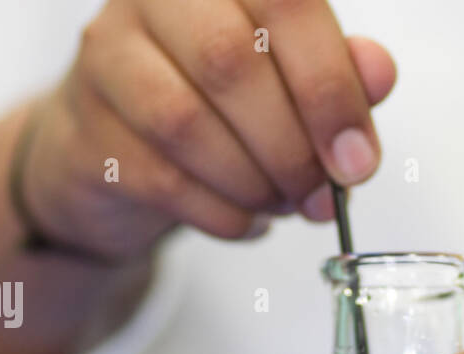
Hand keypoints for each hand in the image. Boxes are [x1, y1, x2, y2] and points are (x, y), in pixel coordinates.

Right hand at [21, 0, 395, 259]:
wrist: (114, 154)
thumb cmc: (214, 104)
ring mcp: (107, 59)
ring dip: (254, 184)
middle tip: (320, 197)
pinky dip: (221, 214)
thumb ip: (336, 70)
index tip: (358, 159)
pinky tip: (247, 221)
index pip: (284, 1)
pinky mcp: (85, 132)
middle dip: (292, 148)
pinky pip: (162, 179)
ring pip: (186, 123)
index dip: (331, 86)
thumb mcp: (287, 79)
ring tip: (283, 206)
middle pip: (229, 62)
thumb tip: (378, 73)